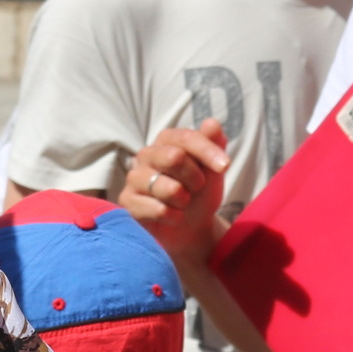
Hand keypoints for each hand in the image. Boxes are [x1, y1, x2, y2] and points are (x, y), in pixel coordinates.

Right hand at [122, 119, 229, 260]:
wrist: (191, 229)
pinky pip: (158, 209)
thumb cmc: (200, 194)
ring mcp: (134, 178)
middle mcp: (146, 155)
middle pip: (174, 157)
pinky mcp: (127, 202)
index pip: (186, 138)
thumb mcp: (213, 170)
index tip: (225, 166)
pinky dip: (174, 216)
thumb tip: (212, 123)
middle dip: (195, 178)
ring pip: (167, 187)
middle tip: (196, 188)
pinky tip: (172, 216)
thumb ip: (213, 145)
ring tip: (182, 203)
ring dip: (184, 200)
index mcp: (166, 141)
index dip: (208, 151)